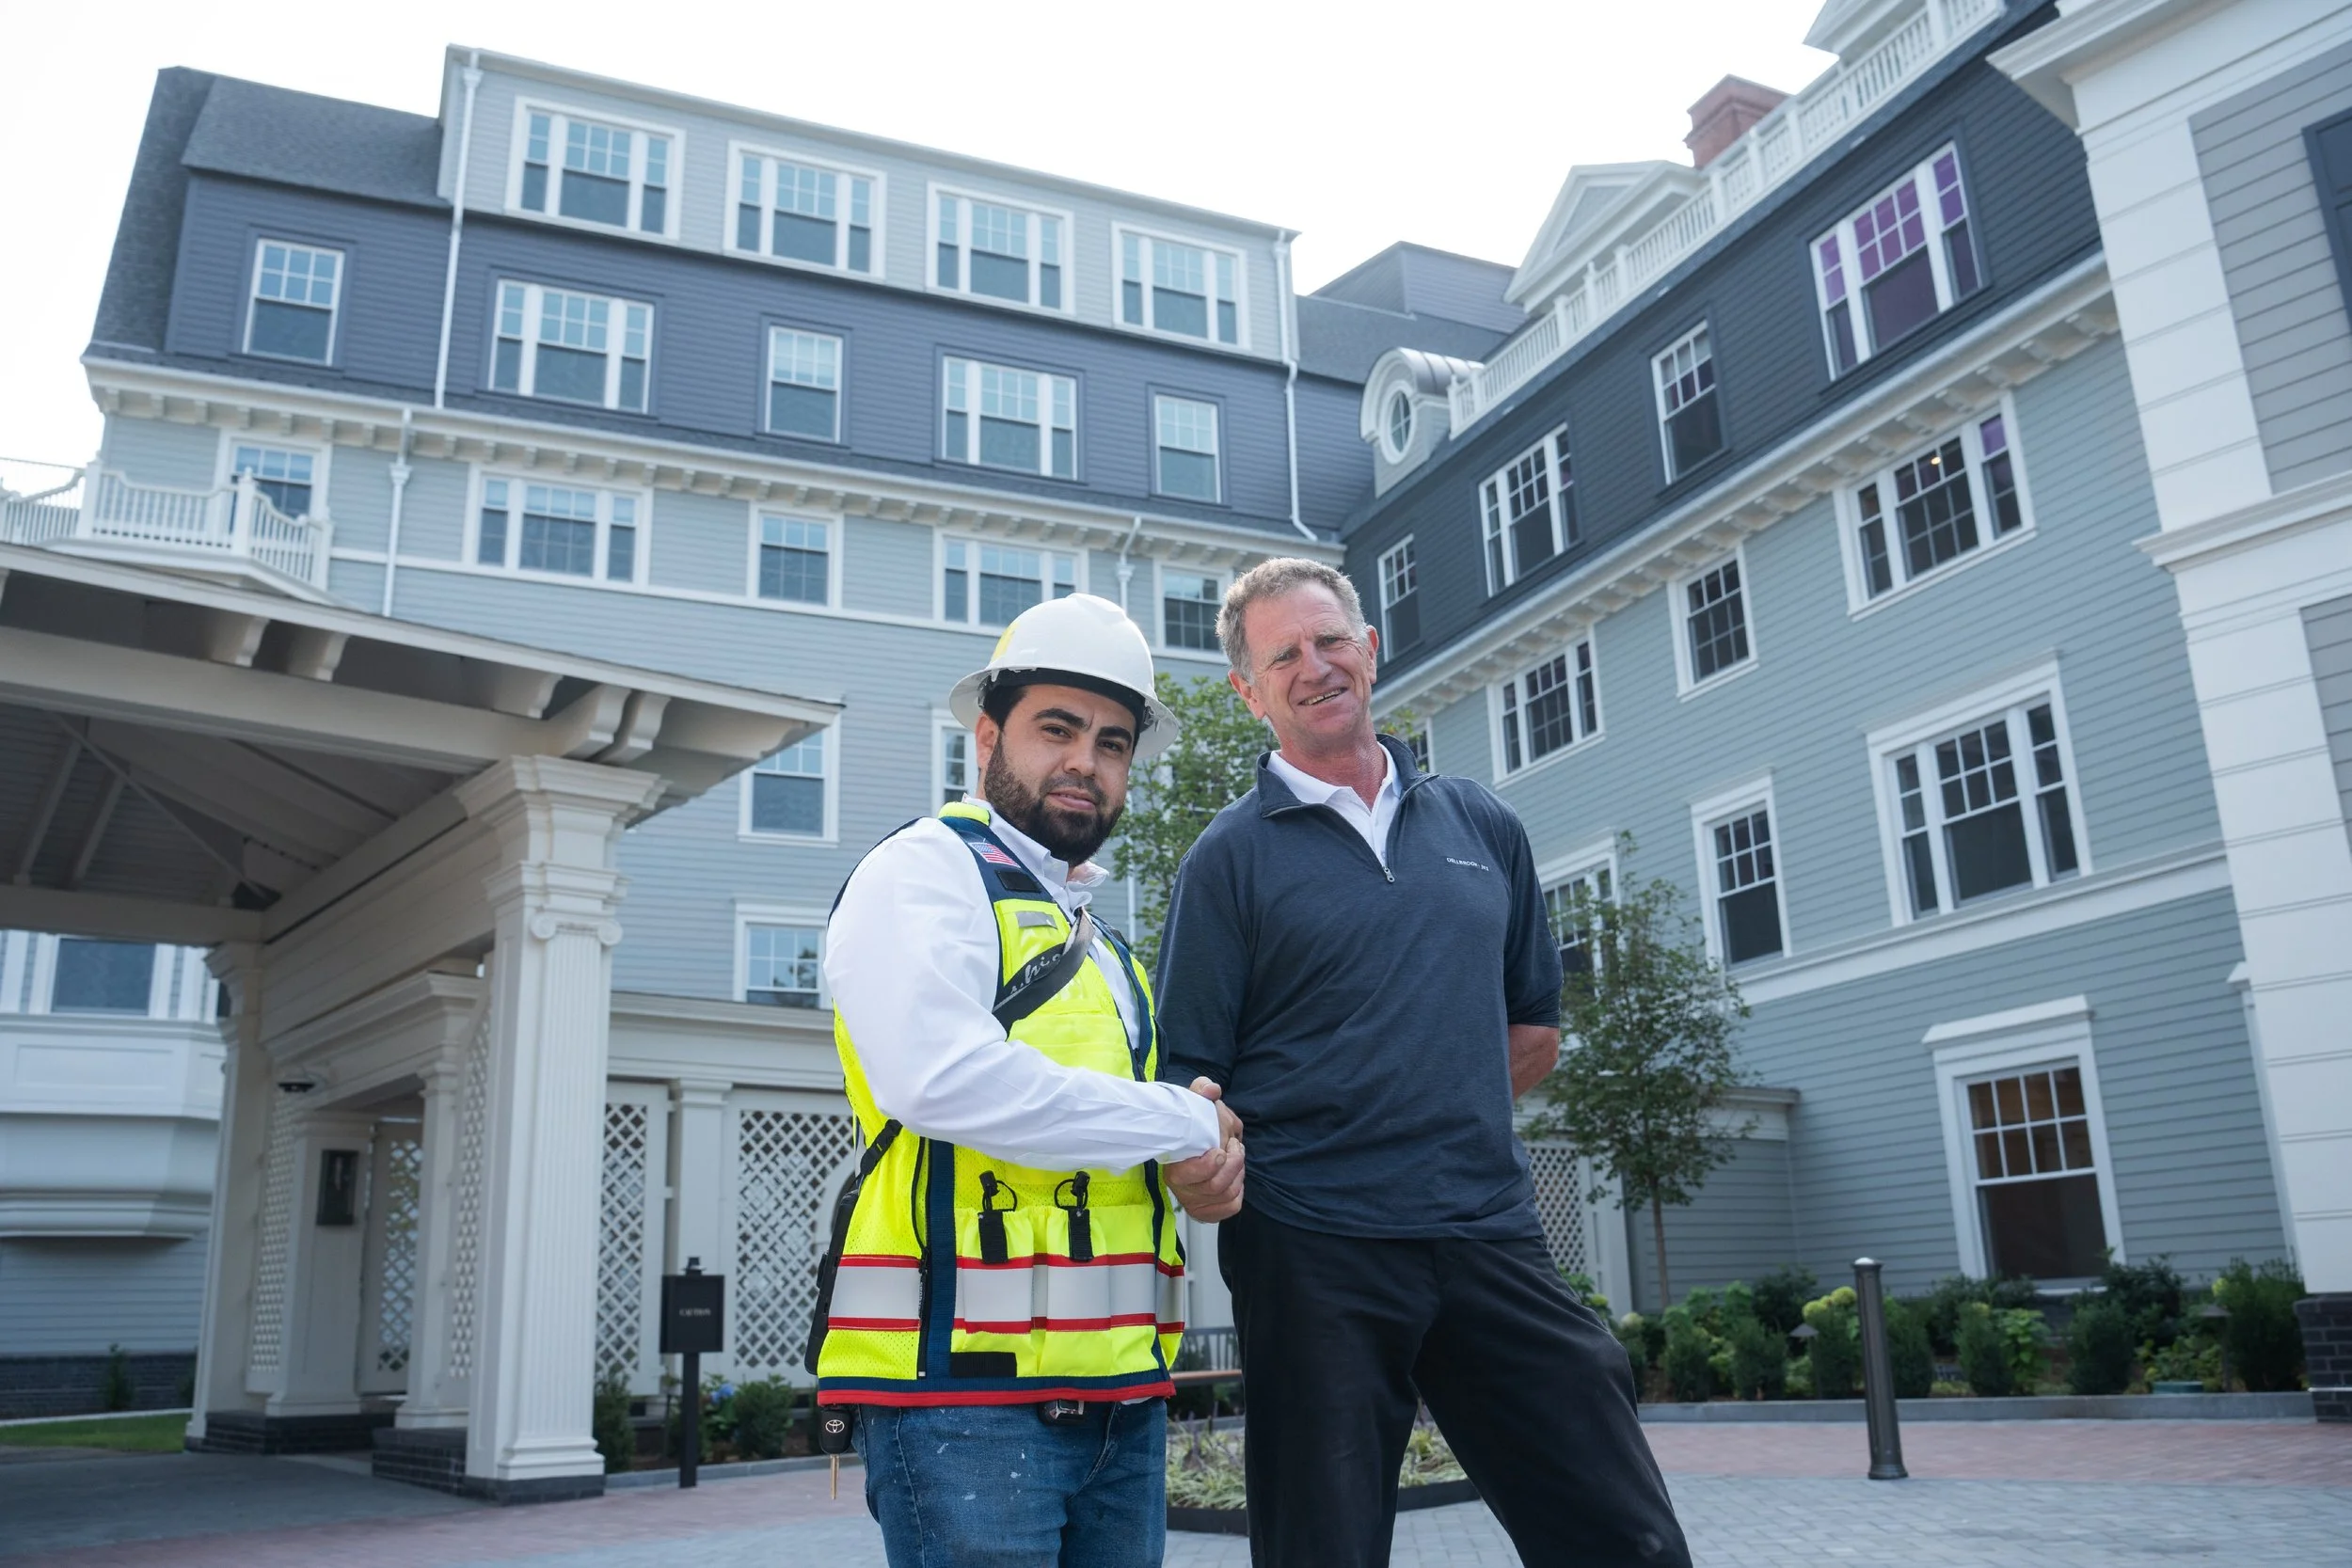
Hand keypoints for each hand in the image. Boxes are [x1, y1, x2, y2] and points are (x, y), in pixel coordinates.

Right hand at [1165, 1077, 1244, 1221]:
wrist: (1194, 1138)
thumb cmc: (1193, 1122)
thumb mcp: (1194, 1101)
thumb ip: (1201, 1090)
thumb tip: (1212, 1089)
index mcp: (1172, 1163)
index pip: (1185, 1175)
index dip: (1207, 1166)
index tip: (1220, 1150)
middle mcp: (1180, 1187)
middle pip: (1213, 1187)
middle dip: (1233, 1164)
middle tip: (1236, 1146)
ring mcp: (1194, 1200)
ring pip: (1226, 1196)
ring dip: (1238, 1174)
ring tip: (1237, 1156)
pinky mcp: (1207, 1209)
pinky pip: (1230, 1208)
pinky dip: (1239, 1192)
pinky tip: (1235, 1176)